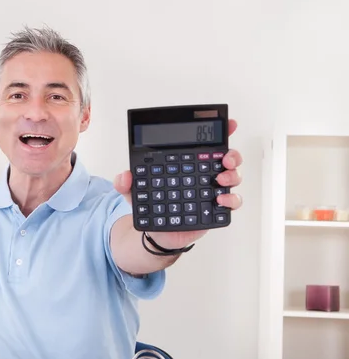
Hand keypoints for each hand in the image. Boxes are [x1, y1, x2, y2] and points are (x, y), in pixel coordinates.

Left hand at [114, 119, 242, 249]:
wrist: (156, 233)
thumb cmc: (152, 206)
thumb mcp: (135, 192)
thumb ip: (127, 183)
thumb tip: (125, 175)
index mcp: (189, 164)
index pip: (208, 145)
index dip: (222, 133)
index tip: (231, 124)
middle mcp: (204, 175)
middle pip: (228, 158)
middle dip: (232, 155)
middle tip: (225, 159)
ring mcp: (212, 192)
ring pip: (233, 178)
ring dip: (232, 175)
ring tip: (221, 179)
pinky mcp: (215, 210)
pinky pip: (232, 203)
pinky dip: (231, 200)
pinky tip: (220, 199)